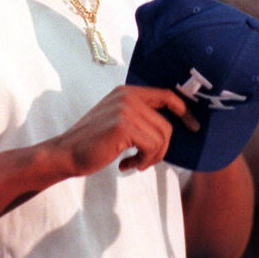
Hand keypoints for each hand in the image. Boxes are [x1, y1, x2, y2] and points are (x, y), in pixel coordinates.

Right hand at [54, 85, 198, 174]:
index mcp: (127, 92)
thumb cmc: (91, 143)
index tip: (193, 126)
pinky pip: (152, 147)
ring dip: (151, 158)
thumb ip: (138, 116)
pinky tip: (125, 165)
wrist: (65, 153)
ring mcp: (125, 110)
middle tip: (144, 162)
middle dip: (161, 149)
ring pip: (161, 138)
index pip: (167, 96)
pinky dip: (143, 162)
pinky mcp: (123, 126)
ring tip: (134, 164)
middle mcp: (127, 96)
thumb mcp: (116, 120)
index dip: (184, 111)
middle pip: (167, 125)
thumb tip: (171, 127)